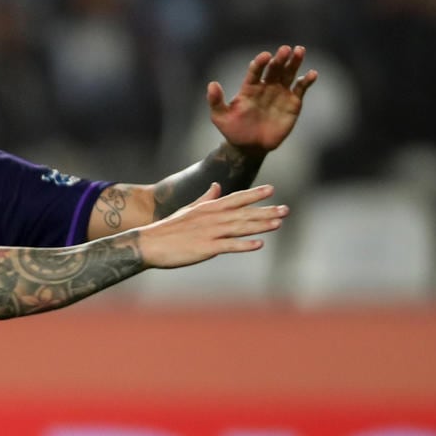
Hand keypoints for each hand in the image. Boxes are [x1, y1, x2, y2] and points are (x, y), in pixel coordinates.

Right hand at [134, 183, 286, 269]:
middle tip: (286, 209)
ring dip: (261, 225)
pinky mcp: (205, 248)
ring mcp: (210, 232)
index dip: (255, 194)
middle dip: (266, 211)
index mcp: (209, 208)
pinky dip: (244, 245)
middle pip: (244, 213)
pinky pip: (229, 246)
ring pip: (240, 228)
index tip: (271, 190)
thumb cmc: (168, 228)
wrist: (150, 243)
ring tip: (278, 223)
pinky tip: (258, 244)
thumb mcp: (188, 209)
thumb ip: (205, 199)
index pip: (236, 198)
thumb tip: (216, 187)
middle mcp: (212, 218)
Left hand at [207, 45, 317, 154]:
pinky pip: (300, 88)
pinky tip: (311, 74)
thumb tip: (212, 84)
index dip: (260, 62)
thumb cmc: (234, 131)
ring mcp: (280, 92)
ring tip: (299, 51)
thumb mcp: (220, 117)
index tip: (265, 56)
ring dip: (295, 62)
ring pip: (289, 73)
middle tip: (285, 49)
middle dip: (280, 59)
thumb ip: (216, 101)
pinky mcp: (293, 102)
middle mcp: (266, 86)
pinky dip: (307, 80)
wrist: (250, 147)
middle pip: (275, 68)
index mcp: (250, 87)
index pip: (256, 70)